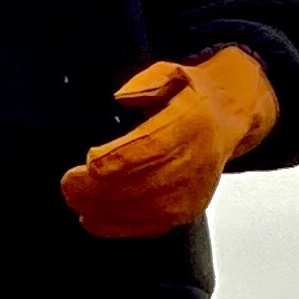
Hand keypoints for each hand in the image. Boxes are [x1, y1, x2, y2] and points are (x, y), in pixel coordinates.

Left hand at [60, 46, 278, 239]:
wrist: (230, 118)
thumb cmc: (194, 94)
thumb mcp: (174, 72)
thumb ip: (147, 83)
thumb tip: (121, 98)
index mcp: (192, 124)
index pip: (151, 149)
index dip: (116, 160)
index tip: (88, 160)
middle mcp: (196, 162)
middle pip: (142, 185)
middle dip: (99, 189)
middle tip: (68, 184)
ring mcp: (194, 191)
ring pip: (143, 210)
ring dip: (103, 209)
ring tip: (75, 199)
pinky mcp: (188, 210)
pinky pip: (150, 226)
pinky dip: (117, 226)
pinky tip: (91, 218)